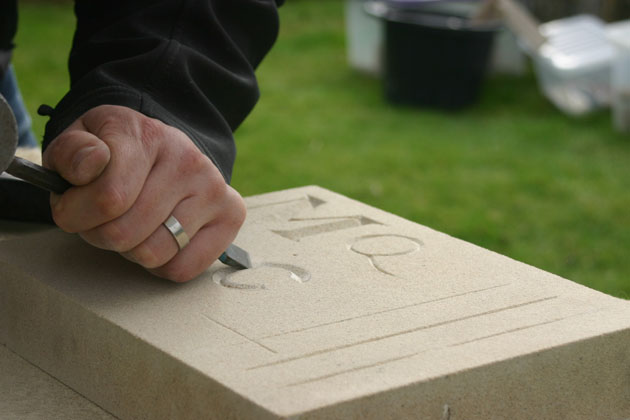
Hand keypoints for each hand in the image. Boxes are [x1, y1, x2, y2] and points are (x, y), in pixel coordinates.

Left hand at [43, 105, 245, 281]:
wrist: (162, 150)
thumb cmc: (115, 153)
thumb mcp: (81, 140)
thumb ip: (71, 152)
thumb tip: (91, 165)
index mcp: (147, 136)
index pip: (108, 199)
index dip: (75, 214)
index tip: (72, 206)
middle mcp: (188, 160)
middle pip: (125, 234)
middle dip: (100, 235)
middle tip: (102, 219)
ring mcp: (214, 189)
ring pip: (153, 254)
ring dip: (130, 251)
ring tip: (131, 227)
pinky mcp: (231, 215)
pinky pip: (184, 268)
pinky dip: (162, 265)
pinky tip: (158, 239)